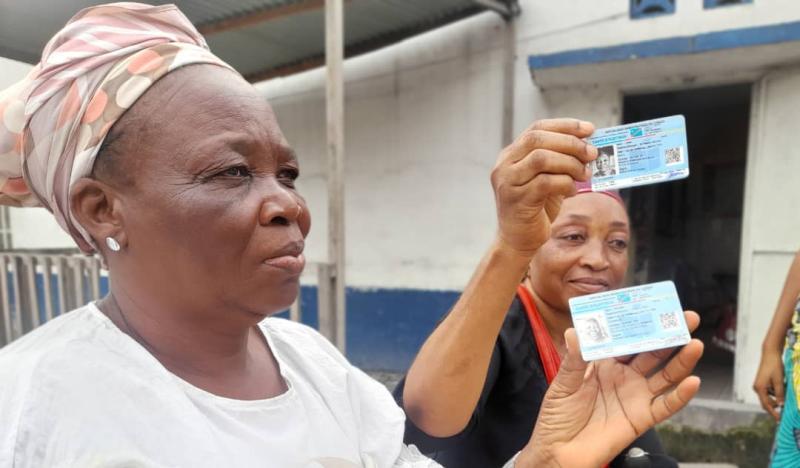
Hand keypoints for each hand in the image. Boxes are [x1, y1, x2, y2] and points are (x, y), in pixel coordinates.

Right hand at [491, 119, 596, 256]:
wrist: (518, 240)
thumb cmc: (535, 209)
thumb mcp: (547, 179)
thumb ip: (560, 161)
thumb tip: (589, 146)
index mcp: (511, 154)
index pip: (538, 128)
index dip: (566, 126)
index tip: (590, 129)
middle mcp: (505, 165)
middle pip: (538, 139)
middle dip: (570, 143)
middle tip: (592, 154)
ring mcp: (508, 182)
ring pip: (541, 158)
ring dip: (570, 164)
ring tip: (584, 175)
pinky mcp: (516, 200)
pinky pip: (545, 183)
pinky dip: (565, 184)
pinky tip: (572, 191)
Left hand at [516, 311, 703, 467]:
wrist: (559, 452)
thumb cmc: (557, 417)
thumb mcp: (563, 384)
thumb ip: (574, 360)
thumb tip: (576, 331)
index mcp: (604, 363)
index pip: (626, 338)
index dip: (640, 323)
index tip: (654, 306)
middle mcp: (623, 376)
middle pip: (651, 352)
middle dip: (669, 334)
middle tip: (686, 318)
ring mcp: (635, 396)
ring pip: (664, 375)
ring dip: (681, 360)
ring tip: (695, 343)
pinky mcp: (641, 418)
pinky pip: (666, 406)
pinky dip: (681, 395)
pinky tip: (693, 382)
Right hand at [753, 347, 784, 419]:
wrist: (770, 354)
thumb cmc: (775, 366)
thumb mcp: (779, 381)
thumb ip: (780, 394)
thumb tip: (781, 405)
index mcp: (760, 388)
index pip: (767, 405)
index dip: (774, 413)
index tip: (780, 420)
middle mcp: (757, 388)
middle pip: (766, 403)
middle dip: (775, 408)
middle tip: (784, 413)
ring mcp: (759, 385)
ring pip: (768, 397)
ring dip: (777, 399)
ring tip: (786, 396)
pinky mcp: (762, 382)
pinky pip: (769, 392)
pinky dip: (776, 393)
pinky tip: (782, 389)